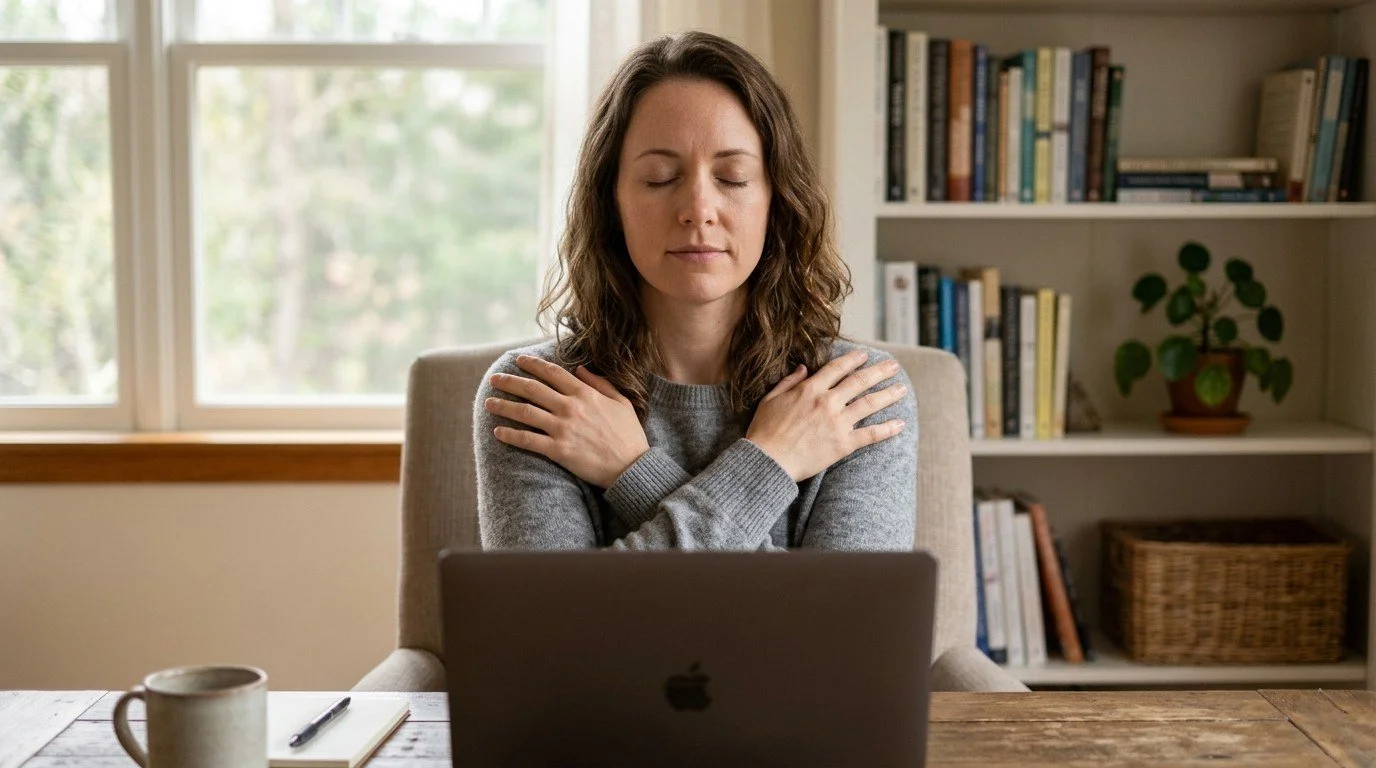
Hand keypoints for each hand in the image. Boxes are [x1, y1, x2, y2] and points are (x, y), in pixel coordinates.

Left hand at [484, 355, 649, 488]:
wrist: (632, 467)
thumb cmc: (629, 435)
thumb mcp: (621, 402)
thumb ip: (600, 383)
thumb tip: (581, 368)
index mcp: (585, 394)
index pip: (552, 373)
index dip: (533, 364)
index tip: (519, 360)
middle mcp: (571, 408)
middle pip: (532, 389)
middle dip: (510, 382)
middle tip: (494, 379)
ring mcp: (563, 429)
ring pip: (525, 412)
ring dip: (504, 406)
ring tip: (489, 403)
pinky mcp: (558, 450)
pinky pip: (528, 440)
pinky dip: (511, 435)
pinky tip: (498, 432)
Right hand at [745, 350, 907, 481]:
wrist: (768, 460)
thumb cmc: (764, 431)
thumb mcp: (770, 399)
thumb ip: (789, 382)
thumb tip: (802, 368)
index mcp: (810, 389)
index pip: (837, 368)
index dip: (853, 360)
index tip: (865, 355)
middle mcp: (827, 402)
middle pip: (859, 381)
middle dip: (879, 371)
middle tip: (894, 366)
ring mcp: (837, 422)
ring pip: (869, 404)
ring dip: (888, 394)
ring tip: (902, 389)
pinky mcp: (843, 444)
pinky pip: (871, 434)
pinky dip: (887, 429)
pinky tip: (900, 424)